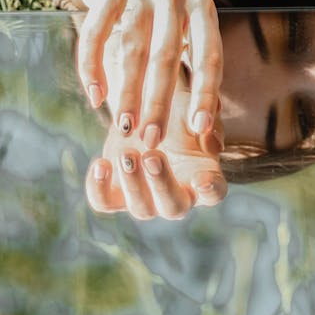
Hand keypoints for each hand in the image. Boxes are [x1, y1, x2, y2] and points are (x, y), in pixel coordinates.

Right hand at [71, 0, 222, 149]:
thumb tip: (210, 130)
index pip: (209, 53)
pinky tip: (95, 94)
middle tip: (152, 140)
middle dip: (159, 100)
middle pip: (167, 54)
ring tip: (123, 126)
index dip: (206, 91)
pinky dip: (92, 63)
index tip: (200, 129)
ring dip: (126, 89)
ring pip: (131, 45)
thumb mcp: (190, 20)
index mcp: (201, 7)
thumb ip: (198, 66)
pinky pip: (96, 29)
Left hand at [86, 74, 226, 219]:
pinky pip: (104, 202)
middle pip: (173, 206)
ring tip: (126, 154)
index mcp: (203, 175)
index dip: (209, 190)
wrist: (142, 109)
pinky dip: (99, 188)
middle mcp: (177, 195)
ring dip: (132, 183)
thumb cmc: (176, 109)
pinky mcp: (114, 194)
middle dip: (161, 184)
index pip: (214, 192)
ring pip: (140, 208)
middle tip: (152, 156)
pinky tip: (100, 163)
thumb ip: (202, 114)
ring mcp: (145, 199)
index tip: (201, 180)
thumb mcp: (191, 106)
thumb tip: (202, 125)